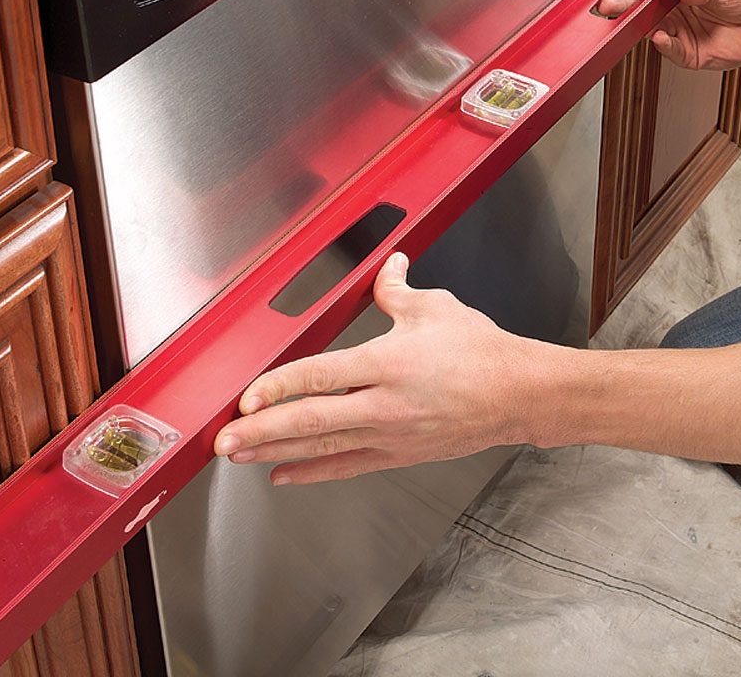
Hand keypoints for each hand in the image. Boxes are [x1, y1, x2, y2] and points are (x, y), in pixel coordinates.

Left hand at [213, 253, 541, 482]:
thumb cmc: (482, 352)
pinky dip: (311, 471)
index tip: (246, 396)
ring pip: (323, 447)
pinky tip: (283, 473)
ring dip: (276, 451)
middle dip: (262, 431)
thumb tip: (385, 266)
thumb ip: (397, 290)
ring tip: (239, 456)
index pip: (321, 376)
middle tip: (223, 440)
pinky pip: (347, 465)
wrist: (517, 395)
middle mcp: (386, 404)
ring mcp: (391, 434)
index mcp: (390, 362)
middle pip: (312, 420)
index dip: (278, 387)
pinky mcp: (399, 453)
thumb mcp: (436, 308)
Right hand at [596, 0, 740, 70]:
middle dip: (622, 5)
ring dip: (636, 26)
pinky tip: (660, 38)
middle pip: (641, 5)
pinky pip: (670, 50)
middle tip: (607, 8)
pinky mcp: (689, 52)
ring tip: (625, 22)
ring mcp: (680, 29)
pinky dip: (664, 45)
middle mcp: (675, 6)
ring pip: (649, 28)